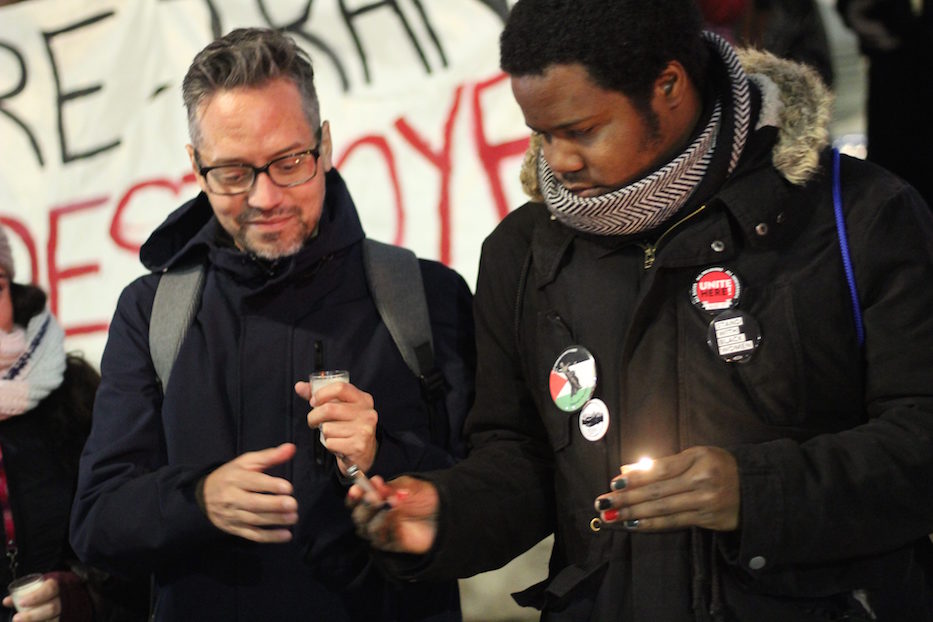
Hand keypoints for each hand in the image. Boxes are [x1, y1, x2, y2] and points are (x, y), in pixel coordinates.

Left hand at [2, 575, 59, 620]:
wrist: (67, 594)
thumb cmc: (48, 590)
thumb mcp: (38, 587)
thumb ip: (24, 593)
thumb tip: (7, 601)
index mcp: (57, 586)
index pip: (49, 590)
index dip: (35, 597)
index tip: (21, 602)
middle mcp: (63, 599)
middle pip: (51, 608)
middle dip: (32, 615)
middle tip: (16, 618)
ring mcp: (64, 610)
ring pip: (53, 619)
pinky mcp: (63, 618)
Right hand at [202, 443, 297, 542]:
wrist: (204, 496)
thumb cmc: (231, 475)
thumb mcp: (247, 461)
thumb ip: (270, 456)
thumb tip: (291, 448)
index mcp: (236, 478)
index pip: (253, 482)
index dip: (271, 485)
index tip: (288, 488)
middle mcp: (233, 497)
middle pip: (254, 504)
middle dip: (274, 505)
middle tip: (293, 505)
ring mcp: (233, 515)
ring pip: (255, 520)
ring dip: (275, 520)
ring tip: (293, 517)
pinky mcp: (235, 528)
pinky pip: (253, 535)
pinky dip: (270, 537)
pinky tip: (286, 535)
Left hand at [296, 380, 378, 473]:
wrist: (365, 453)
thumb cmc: (349, 426)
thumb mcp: (341, 408)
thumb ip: (321, 396)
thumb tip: (299, 386)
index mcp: (364, 399)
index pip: (340, 388)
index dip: (321, 393)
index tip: (313, 401)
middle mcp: (367, 413)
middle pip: (329, 409)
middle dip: (314, 416)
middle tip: (312, 421)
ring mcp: (364, 430)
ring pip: (327, 428)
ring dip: (323, 432)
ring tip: (332, 434)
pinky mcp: (358, 446)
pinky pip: (330, 443)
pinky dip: (329, 445)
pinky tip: (337, 444)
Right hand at [347, 475, 438, 553]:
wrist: (445, 510)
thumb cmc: (424, 495)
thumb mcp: (408, 485)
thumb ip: (391, 487)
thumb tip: (374, 483)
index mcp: (373, 502)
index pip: (355, 503)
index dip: (353, 497)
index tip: (356, 488)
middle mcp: (374, 520)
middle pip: (359, 518)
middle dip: (366, 506)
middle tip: (374, 496)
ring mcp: (384, 533)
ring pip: (370, 530)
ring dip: (379, 515)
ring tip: (392, 502)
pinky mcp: (395, 545)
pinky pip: (387, 538)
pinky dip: (391, 525)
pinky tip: (398, 513)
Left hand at [594, 446, 739, 531]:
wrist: (756, 488)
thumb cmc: (719, 466)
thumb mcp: (696, 455)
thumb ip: (663, 463)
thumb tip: (628, 470)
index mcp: (698, 459)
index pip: (660, 470)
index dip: (635, 478)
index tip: (614, 482)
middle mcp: (702, 480)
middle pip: (657, 492)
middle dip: (626, 499)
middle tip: (602, 503)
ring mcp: (706, 503)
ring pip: (663, 510)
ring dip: (633, 514)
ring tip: (612, 516)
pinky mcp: (709, 521)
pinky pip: (675, 523)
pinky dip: (652, 524)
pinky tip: (634, 525)